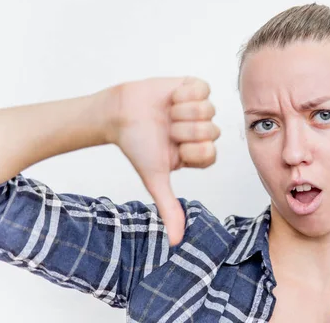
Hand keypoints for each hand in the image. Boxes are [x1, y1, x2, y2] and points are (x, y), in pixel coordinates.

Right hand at [107, 77, 219, 244]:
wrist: (119, 113)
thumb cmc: (137, 145)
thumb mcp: (154, 178)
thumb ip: (168, 207)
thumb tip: (176, 243)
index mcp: (199, 152)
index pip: (211, 153)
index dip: (190, 149)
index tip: (172, 148)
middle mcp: (203, 131)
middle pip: (210, 130)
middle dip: (183, 130)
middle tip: (167, 129)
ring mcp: (201, 109)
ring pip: (207, 109)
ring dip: (181, 112)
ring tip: (167, 113)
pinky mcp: (195, 87)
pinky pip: (203, 89)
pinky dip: (183, 93)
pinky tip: (172, 98)